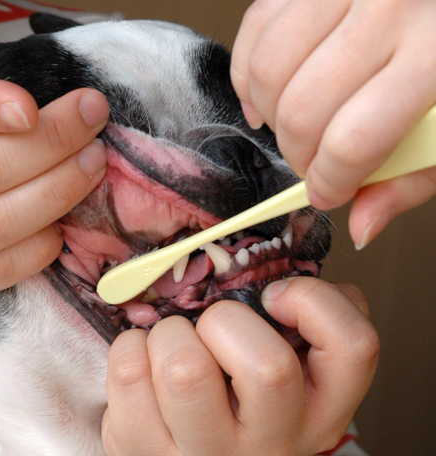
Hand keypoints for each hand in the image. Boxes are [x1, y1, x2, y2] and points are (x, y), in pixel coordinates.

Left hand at [102, 278, 378, 455]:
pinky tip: (143, 361)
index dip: (312, 301)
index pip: (354, 347)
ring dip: (169, 335)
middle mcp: (271, 444)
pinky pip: (129, 372)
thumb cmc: (235, 399)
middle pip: (267, 366)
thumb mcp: (287, 363)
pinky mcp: (145, 455)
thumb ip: (300, 318)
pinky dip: (131, 347)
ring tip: (171, 344)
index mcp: (318, 411)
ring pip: (185, 370)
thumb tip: (285, 269)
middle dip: (224, 319)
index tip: (273, 295)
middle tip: (208, 326)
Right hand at [231, 0, 435, 247]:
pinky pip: (254, 27)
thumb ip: (411, 178)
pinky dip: (249, 72)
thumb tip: (361, 224)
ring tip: (292, 125)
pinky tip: (269, 93)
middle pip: (300, 111)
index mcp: (435, 54)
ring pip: (266, 70)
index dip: (329, 182)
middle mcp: (386, 7)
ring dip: (269, 115)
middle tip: (313, 163)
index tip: (327, 192)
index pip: (353, 141)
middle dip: (298, 155)